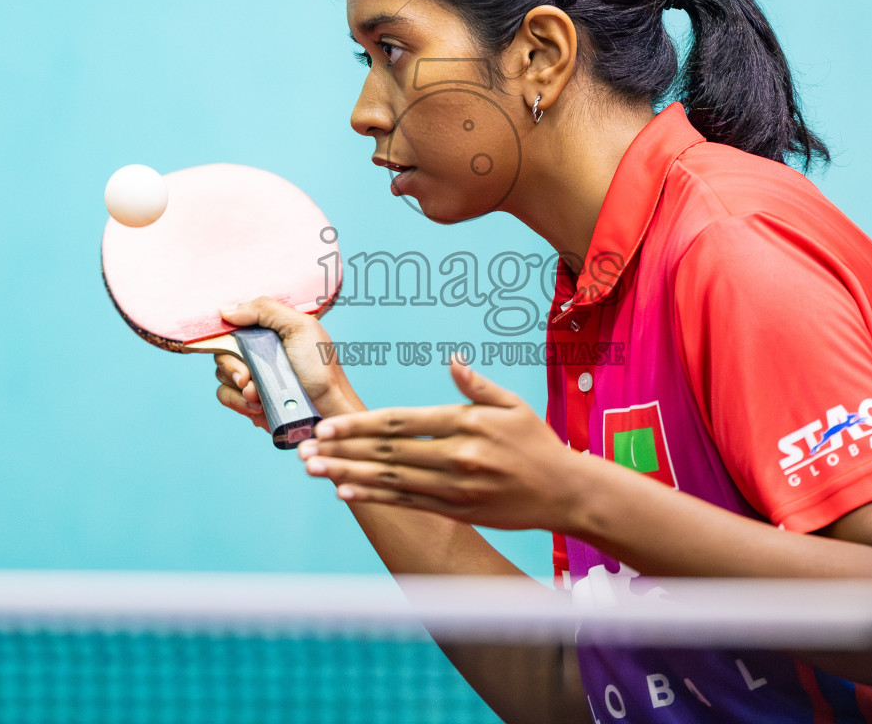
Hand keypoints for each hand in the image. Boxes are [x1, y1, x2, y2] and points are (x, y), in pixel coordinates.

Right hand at [212, 297, 363, 430]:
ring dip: (238, 385)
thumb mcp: (300, 327)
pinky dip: (236, 401)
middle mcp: (257, 350)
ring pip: (222, 373)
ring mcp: (252, 375)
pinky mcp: (247, 399)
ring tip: (258, 394)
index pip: (234, 324)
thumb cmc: (320, 367)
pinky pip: (225, 395)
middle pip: (223, 349)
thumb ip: (264, 310)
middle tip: (247, 376)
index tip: (233, 344)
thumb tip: (225, 310)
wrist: (326, 408)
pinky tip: (256, 405)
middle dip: (232, 365)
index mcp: (268, 330)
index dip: (227, 334)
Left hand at [295, 358, 585, 531]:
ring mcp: (456, 488)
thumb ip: (476, 386)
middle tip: (304, 449)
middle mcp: (457, 456)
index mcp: (466, 423)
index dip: (359, 425)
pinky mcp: (458, 511)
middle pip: (387, 452)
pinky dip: (376, 498)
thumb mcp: (512, 405)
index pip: (401, 423)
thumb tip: (452, 361)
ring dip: (348, 475)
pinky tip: (347, 493)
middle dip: (342, 451)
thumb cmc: (538, 443)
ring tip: (315, 471)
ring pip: (391, 480)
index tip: (327, 425)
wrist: (567, 492)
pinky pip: (408, 503)